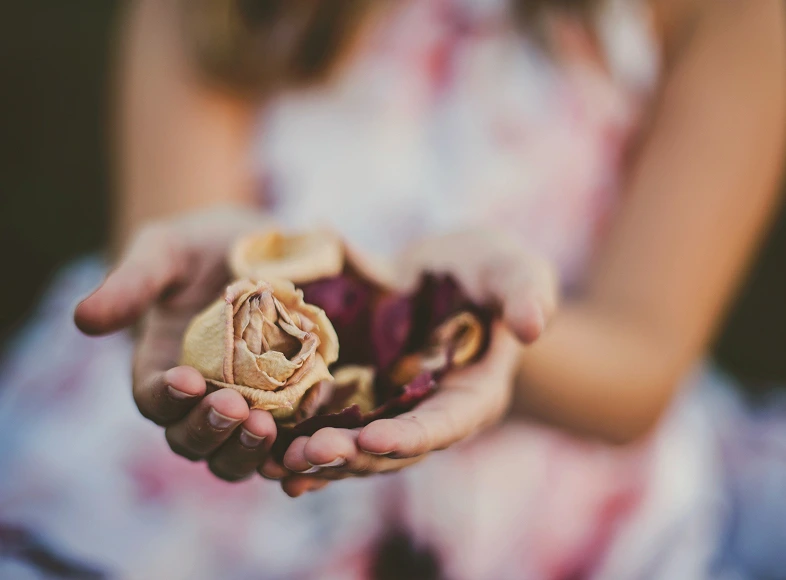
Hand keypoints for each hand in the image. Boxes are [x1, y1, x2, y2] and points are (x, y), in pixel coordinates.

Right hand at [75, 207, 278, 481]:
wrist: (255, 249)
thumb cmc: (200, 248)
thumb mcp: (165, 252)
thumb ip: (132, 283)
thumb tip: (84, 318)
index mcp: (161, 370)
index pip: (154, 401)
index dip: (165, 398)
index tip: (187, 379)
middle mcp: (199, 401)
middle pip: (192, 441)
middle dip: (209, 431)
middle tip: (235, 407)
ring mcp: (243, 409)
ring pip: (235, 455)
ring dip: (247, 450)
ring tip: (266, 427)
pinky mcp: (286, 408)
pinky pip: (285, 444)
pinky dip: (290, 452)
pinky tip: (307, 440)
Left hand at [264, 229, 558, 496]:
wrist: (446, 271)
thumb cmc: (489, 270)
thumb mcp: (513, 269)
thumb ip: (526, 292)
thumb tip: (533, 325)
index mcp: (473, 394)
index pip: (445, 424)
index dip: (411, 436)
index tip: (372, 439)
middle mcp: (431, 414)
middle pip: (392, 449)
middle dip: (351, 456)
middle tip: (306, 455)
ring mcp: (393, 410)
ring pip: (356, 448)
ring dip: (319, 459)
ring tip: (276, 461)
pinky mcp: (362, 398)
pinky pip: (332, 427)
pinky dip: (302, 442)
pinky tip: (266, 452)